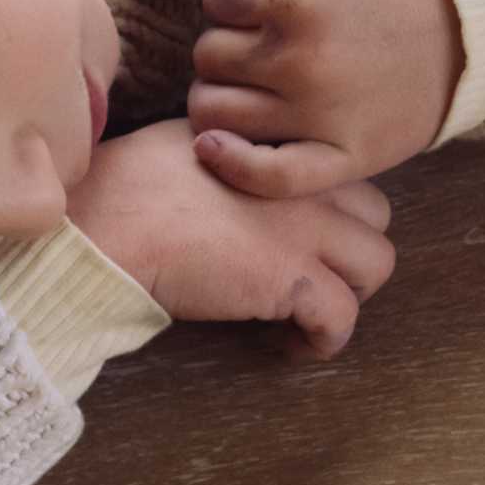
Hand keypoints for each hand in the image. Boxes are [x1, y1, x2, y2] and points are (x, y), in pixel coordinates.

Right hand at [67, 120, 395, 358]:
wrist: (107, 225)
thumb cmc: (126, 184)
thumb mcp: (193, 138)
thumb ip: (238, 150)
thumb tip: (242, 164)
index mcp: (283, 147)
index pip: (342, 175)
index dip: (331, 211)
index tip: (302, 240)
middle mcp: (306, 183)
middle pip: (376, 215)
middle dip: (352, 249)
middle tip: (313, 277)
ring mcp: (307, 231)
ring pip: (377, 264)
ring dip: (349, 293)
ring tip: (307, 314)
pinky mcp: (294, 280)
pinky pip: (343, 317)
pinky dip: (325, 339)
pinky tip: (289, 345)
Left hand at [157, 0, 463, 196]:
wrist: (476, 21)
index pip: (213, 1)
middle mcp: (304, 55)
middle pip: (210, 58)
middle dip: (231, 46)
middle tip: (274, 42)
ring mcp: (322, 111)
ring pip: (216, 114)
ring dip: (224, 99)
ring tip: (261, 85)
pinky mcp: (345, 155)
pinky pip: (264, 176)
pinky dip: (231, 163)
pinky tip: (217, 146)